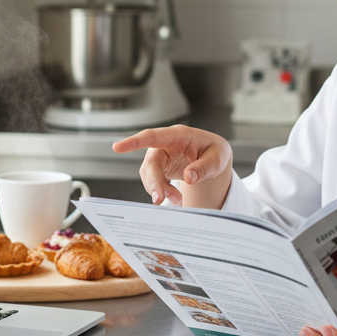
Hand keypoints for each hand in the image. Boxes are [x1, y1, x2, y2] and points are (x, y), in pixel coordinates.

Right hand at [112, 125, 232, 208]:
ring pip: (149, 175)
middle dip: (153, 182)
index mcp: (179, 135)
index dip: (134, 142)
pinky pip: (153, 181)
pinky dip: (162, 192)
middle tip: (159, 200)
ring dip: (160, 189)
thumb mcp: (218, 157)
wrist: (213, 157)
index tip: (117, 148)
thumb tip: (189, 177)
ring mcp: (161, 156)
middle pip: (151, 163)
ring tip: (178, 198)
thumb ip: (205, 167)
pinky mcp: (160, 168)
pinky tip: (175, 197)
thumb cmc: (215, 152)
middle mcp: (165, 144)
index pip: (153, 136)